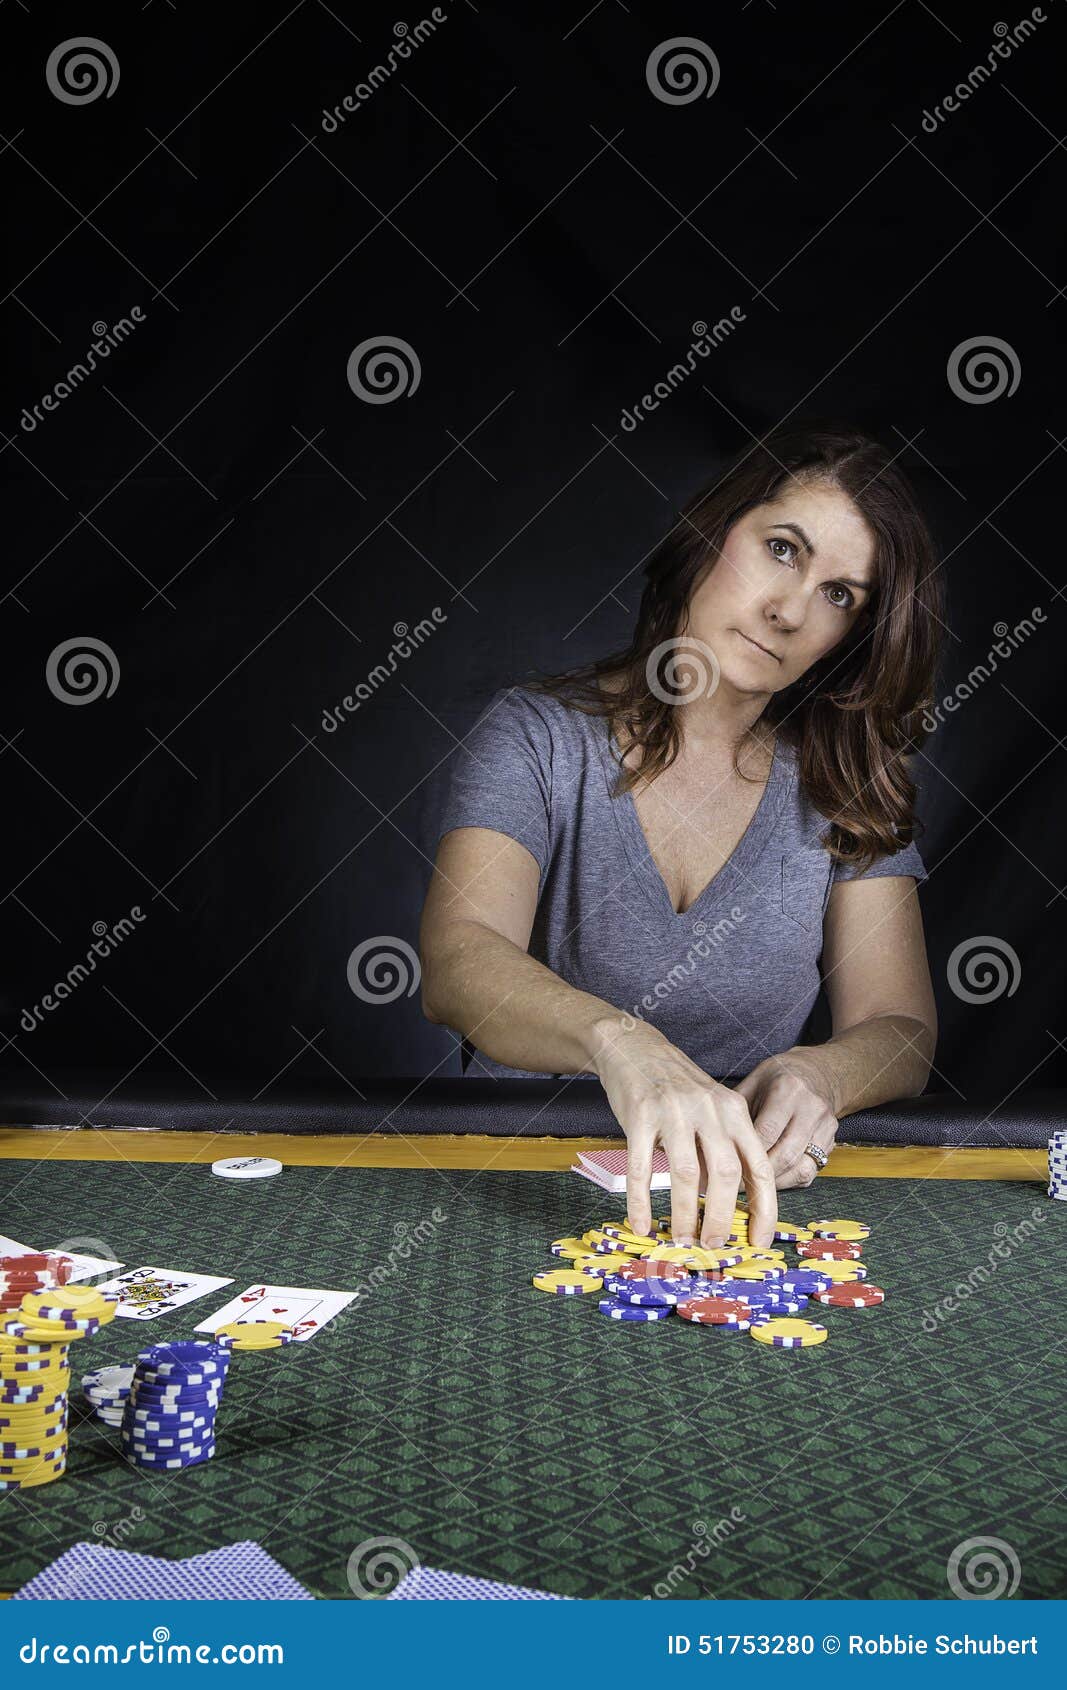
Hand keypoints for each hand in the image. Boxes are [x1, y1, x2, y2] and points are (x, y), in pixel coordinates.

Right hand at [588, 1016, 777, 1247]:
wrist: (635, 1048)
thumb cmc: (676, 1088)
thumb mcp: (712, 1110)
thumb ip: (723, 1150)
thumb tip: (727, 1206)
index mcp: (734, 1112)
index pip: (758, 1167)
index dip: (763, 1208)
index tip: (759, 1241)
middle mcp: (709, 1110)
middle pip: (725, 1174)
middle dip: (722, 1218)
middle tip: (713, 1246)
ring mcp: (673, 1111)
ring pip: (686, 1174)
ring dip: (685, 1213)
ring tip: (682, 1238)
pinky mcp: (640, 1115)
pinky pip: (641, 1167)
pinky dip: (641, 1201)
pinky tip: (642, 1223)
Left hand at [731, 1050, 838, 1189]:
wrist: (818, 1073)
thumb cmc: (778, 1078)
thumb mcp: (753, 1082)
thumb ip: (736, 1110)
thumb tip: (712, 1143)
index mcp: (788, 1089)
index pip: (766, 1132)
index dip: (745, 1154)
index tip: (727, 1170)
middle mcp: (811, 1108)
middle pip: (785, 1154)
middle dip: (759, 1176)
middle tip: (736, 1188)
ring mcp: (825, 1126)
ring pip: (801, 1168)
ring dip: (774, 1183)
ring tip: (753, 1189)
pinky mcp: (832, 1141)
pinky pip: (810, 1171)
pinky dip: (789, 1181)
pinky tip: (771, 1182)